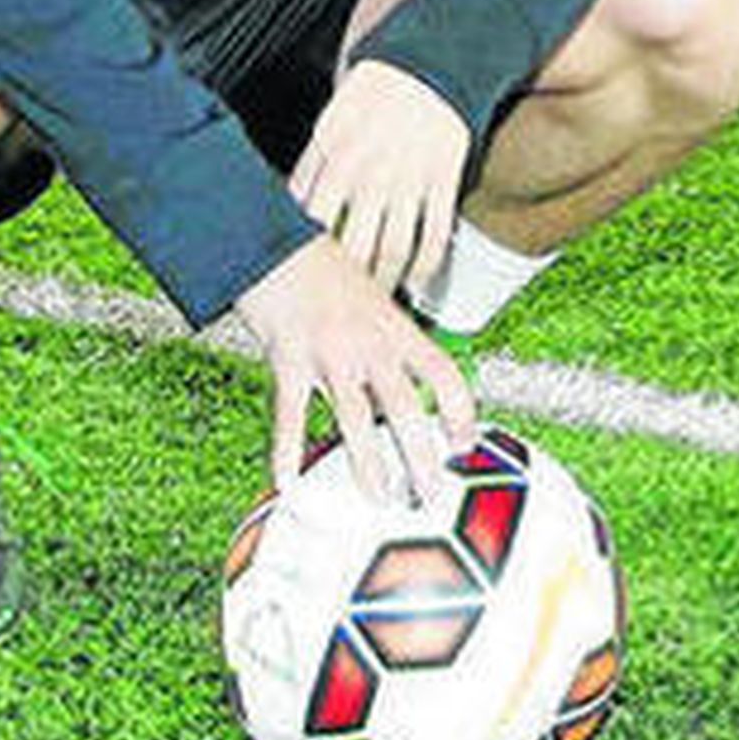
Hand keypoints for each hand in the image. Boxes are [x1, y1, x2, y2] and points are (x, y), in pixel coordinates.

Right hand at [234, 234, 477, 503]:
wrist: (273, 241)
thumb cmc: (322, 268)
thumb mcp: (369, 297)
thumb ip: (385, 340)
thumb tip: (397, 389)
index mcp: (394, 326)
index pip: (442, 373)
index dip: (460, 412)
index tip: (464, 443)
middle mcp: (368, 342)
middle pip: (404, 408)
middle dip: (421, 456)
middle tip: (430, 493)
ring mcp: (328, 352)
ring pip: (355, 420)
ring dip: (369, 466)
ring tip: (379, 498)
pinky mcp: (288, 358)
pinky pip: (291, 415)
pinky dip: (287, 453)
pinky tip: (288, 483)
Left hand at [291, 60, 471, 297]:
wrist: (429, 62)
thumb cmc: (375, 93)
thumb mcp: (331, 122)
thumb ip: (312, 165)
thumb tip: (289, 205)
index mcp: (338, 155)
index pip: (314, 219)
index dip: (308, 256)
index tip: (304, 279)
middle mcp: (373, 171)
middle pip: (355, 244)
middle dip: (347, 284)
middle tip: (341, 310)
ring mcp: (411, 177)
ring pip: (396, 247)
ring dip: (387, 281)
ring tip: (378, 303)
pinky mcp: (445, 179)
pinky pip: (437, 233)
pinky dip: (428, 264)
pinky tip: (419, 280)